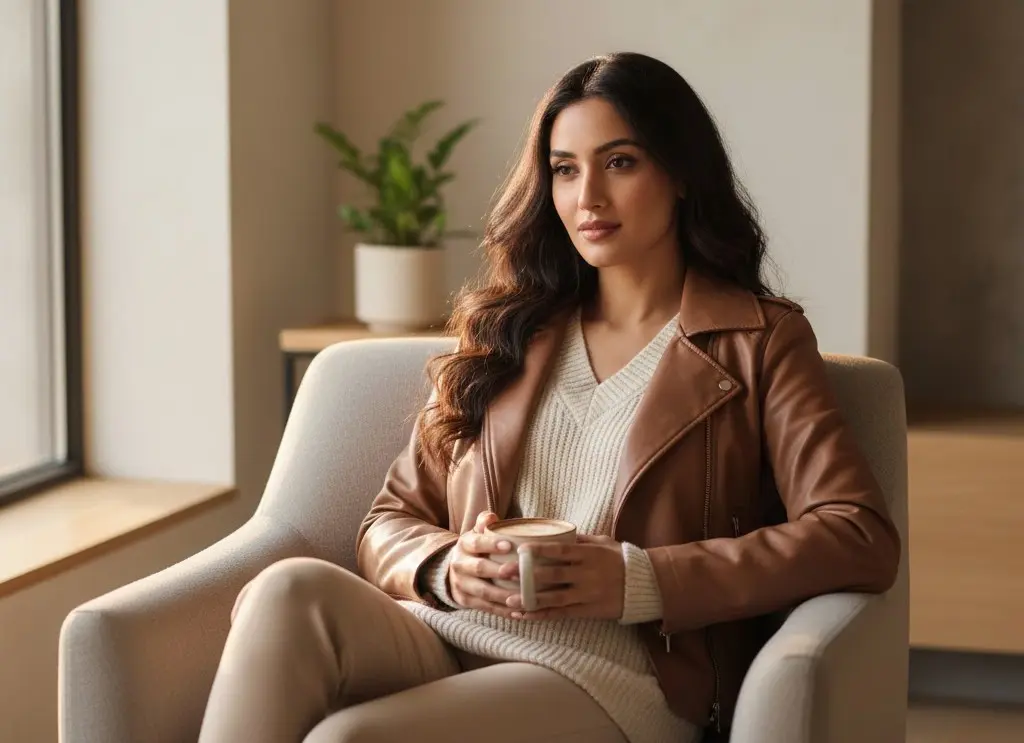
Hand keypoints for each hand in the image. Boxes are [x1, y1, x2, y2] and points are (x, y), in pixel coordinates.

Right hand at [448, 512, 518, 615]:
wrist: (456, 569)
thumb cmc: (477, 548)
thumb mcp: (478, 532)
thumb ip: (485, 523)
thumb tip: (492, 516)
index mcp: (464, 544)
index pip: (476, 543)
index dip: (492, 544)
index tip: (510, 546)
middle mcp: (460, 564)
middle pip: (480, 569)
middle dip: (500, 572)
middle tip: (519, 572)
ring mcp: (462, 585)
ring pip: (483, 592)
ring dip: (504, 595)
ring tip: (524, 596)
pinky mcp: (466, 602)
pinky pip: (486, 608)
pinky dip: (503, 611)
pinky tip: (520, 612)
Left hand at [505, 535, 624, 619]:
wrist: (645, 585)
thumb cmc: (620, 559)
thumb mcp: (602, 543)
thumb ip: (578, 539)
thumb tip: (552, 532)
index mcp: (590, 555)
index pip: (561, 551)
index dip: (539, 550)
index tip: (519, 549)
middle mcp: (588, 575)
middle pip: (552, 576)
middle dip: (526, 575)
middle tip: (503, 573)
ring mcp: (588, 595)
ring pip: (554, 599)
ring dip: (529, 600)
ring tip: (508, 601)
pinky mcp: (589, 611)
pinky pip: (562, 614)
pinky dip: (542, 615)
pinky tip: (525, 616)